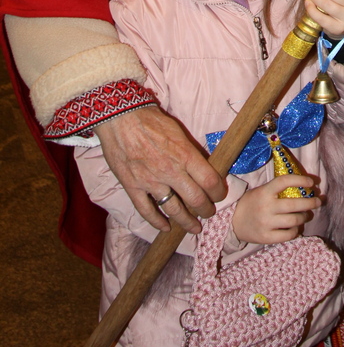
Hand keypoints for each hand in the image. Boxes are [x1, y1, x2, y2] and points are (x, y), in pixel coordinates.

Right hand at [96, 106, 226, 233]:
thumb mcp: (178, 131)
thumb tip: (204, 167)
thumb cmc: (151, 120)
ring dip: (186, 221)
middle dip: (206, 210)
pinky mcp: (133, 187)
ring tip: (194, 227)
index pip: (210, 181)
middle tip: (209, 213)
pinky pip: (147, 211)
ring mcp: (151, 182)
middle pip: (195, 199)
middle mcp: (170, 171)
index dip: (218, 192)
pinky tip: (165, 228)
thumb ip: (190, 152)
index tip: (219, 195)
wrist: (120, 118)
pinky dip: (157, 222)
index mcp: (185, 155)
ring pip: (174, 209)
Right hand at [232, 175, 319, 243]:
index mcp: (264, 192)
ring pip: (294, 220)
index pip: (284, 181)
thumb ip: (279, 190)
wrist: (233, 222)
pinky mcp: (267, 237)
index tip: (312, 182)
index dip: (301, 180)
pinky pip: (288, 235)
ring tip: (307, 215)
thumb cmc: (252, 203)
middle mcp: (266, 207)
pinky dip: (296, 230)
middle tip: (318, 200)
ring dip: (305, 216)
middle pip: (295, 204)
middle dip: (311, 202)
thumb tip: (306, 187)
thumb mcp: (262, 191)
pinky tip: (296, 227)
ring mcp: (266, 223)